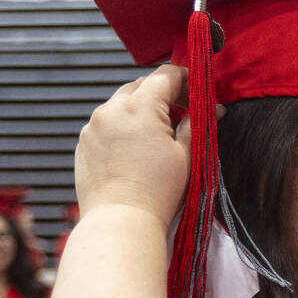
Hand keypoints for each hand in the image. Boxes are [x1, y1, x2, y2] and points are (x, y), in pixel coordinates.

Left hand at [75, 65, 191, 228]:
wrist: (121, 222)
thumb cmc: (157, 193)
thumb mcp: (187, 156)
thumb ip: (198, 124)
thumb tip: (213, 108)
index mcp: (139, 107)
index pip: (165, 75)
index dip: (186, 79)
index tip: (197, 91)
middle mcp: (111, 110)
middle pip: (141, 85)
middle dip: (162, 93)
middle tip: (183, 111)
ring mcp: (93, 126)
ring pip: (120, 103)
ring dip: (141, 109)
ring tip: (158, 133)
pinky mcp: (84, 143)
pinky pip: (106, 123)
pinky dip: (122, 127)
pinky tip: (136, 149)